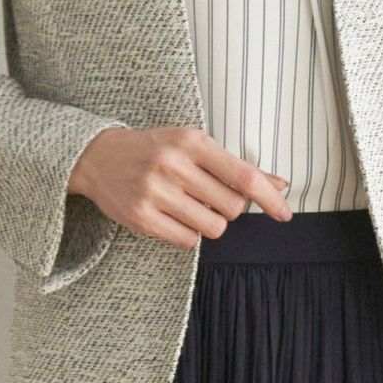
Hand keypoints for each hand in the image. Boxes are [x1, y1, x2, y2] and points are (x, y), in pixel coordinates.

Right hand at [68, 126, 291, 246]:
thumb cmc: (156, 149)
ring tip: (191, 206)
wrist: (98, 156)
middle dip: (230, 208)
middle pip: (232, 207)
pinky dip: (189, 233)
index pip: (243, 176)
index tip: (284, 213)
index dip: (269, 198)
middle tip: (211, 196)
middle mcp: (174, 165)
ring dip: (210, 222)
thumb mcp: (194, 145)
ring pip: (213, 227)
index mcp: (191, 141)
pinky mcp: (141, 217)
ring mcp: (155, 192)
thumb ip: (236, 166)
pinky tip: (174, 216)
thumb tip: (280, 185)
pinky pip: (188, 241)